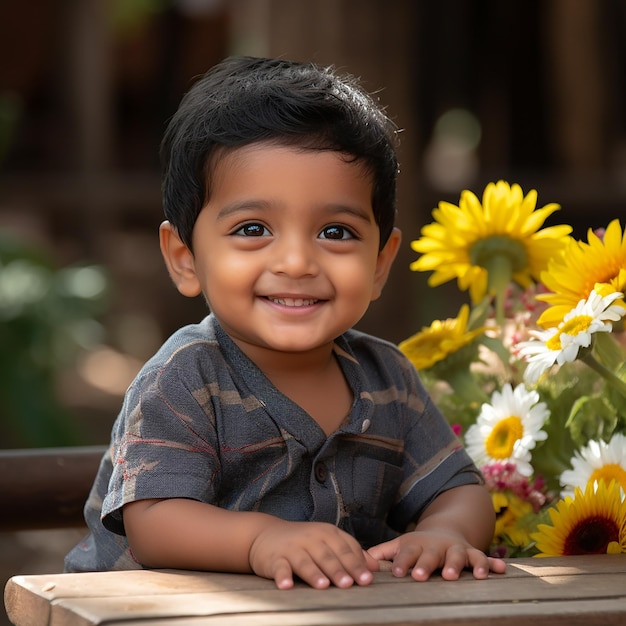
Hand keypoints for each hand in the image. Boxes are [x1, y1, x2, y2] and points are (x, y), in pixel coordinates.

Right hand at [248, 519, 376, 589]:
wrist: (267, 534)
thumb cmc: (304, 542)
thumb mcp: (328, 542)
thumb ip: (350, 552)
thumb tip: (374, 566)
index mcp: (328, 533)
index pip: (345, 549)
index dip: (356, 564)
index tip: (367, 580)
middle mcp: (312, 538)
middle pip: (328, 556)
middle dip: (339, 570)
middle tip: (349, 584)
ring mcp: (293, 547)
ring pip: (306, 561)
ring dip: (314, 573)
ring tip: (323, 585)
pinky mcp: (275, 558)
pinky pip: (280, 567)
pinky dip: (283, 576)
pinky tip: (286, 585)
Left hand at [367, 529, 505, 580]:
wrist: (446, 531)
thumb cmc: (418, 545)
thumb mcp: (401, 545)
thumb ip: (383, 552)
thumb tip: (361, 559)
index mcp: (417, 545)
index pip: (406, 553)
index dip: (402, 562)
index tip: (396, 573)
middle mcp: (437, 546)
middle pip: (432, 555)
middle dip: (427, 565)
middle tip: (421, 576)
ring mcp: (456, 549)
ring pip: (459, 556)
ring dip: (458, 565)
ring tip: (457, 575)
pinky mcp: (474, 553)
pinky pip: (485, 558)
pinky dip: (491, 564)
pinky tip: (501, 569)